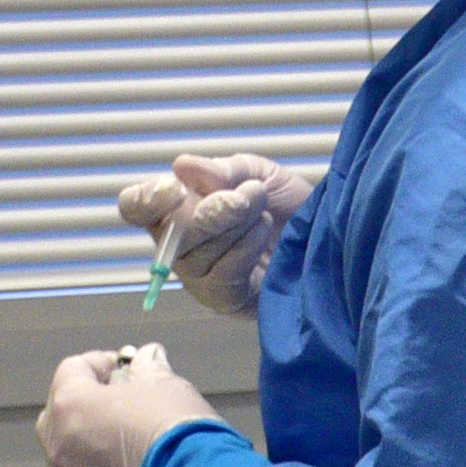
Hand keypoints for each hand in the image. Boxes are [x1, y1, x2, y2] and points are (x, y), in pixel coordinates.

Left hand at [35, 346, 220, 466]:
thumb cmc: (176, 432)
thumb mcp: (167, 387)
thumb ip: (149, 368)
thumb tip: (148, 356)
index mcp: (70, 404)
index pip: (73, 369)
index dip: (102, 363)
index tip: (126, 366)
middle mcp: (59, 442)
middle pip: (63, 411)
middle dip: (91, 402)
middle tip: (126, 402)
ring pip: (74, 449)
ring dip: (97, 438)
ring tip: (135, 439)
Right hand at [113, 152, 312, 316]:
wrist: (330, 233)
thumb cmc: (287, 205)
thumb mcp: (256, 174)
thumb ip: (220, 170)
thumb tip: (181, 166)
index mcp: (176, 209)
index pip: (136, 207)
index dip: (146, 199)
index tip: (175, 189)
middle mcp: (180, 245)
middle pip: (170, 233)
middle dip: (212, 212)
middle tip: (248, 196)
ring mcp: (200, 276)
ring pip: (195, 255)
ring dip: (234, 228)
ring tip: (265, 213)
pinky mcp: (226, 300)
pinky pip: (219, 279)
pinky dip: (242, 252)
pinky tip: (263, 234)